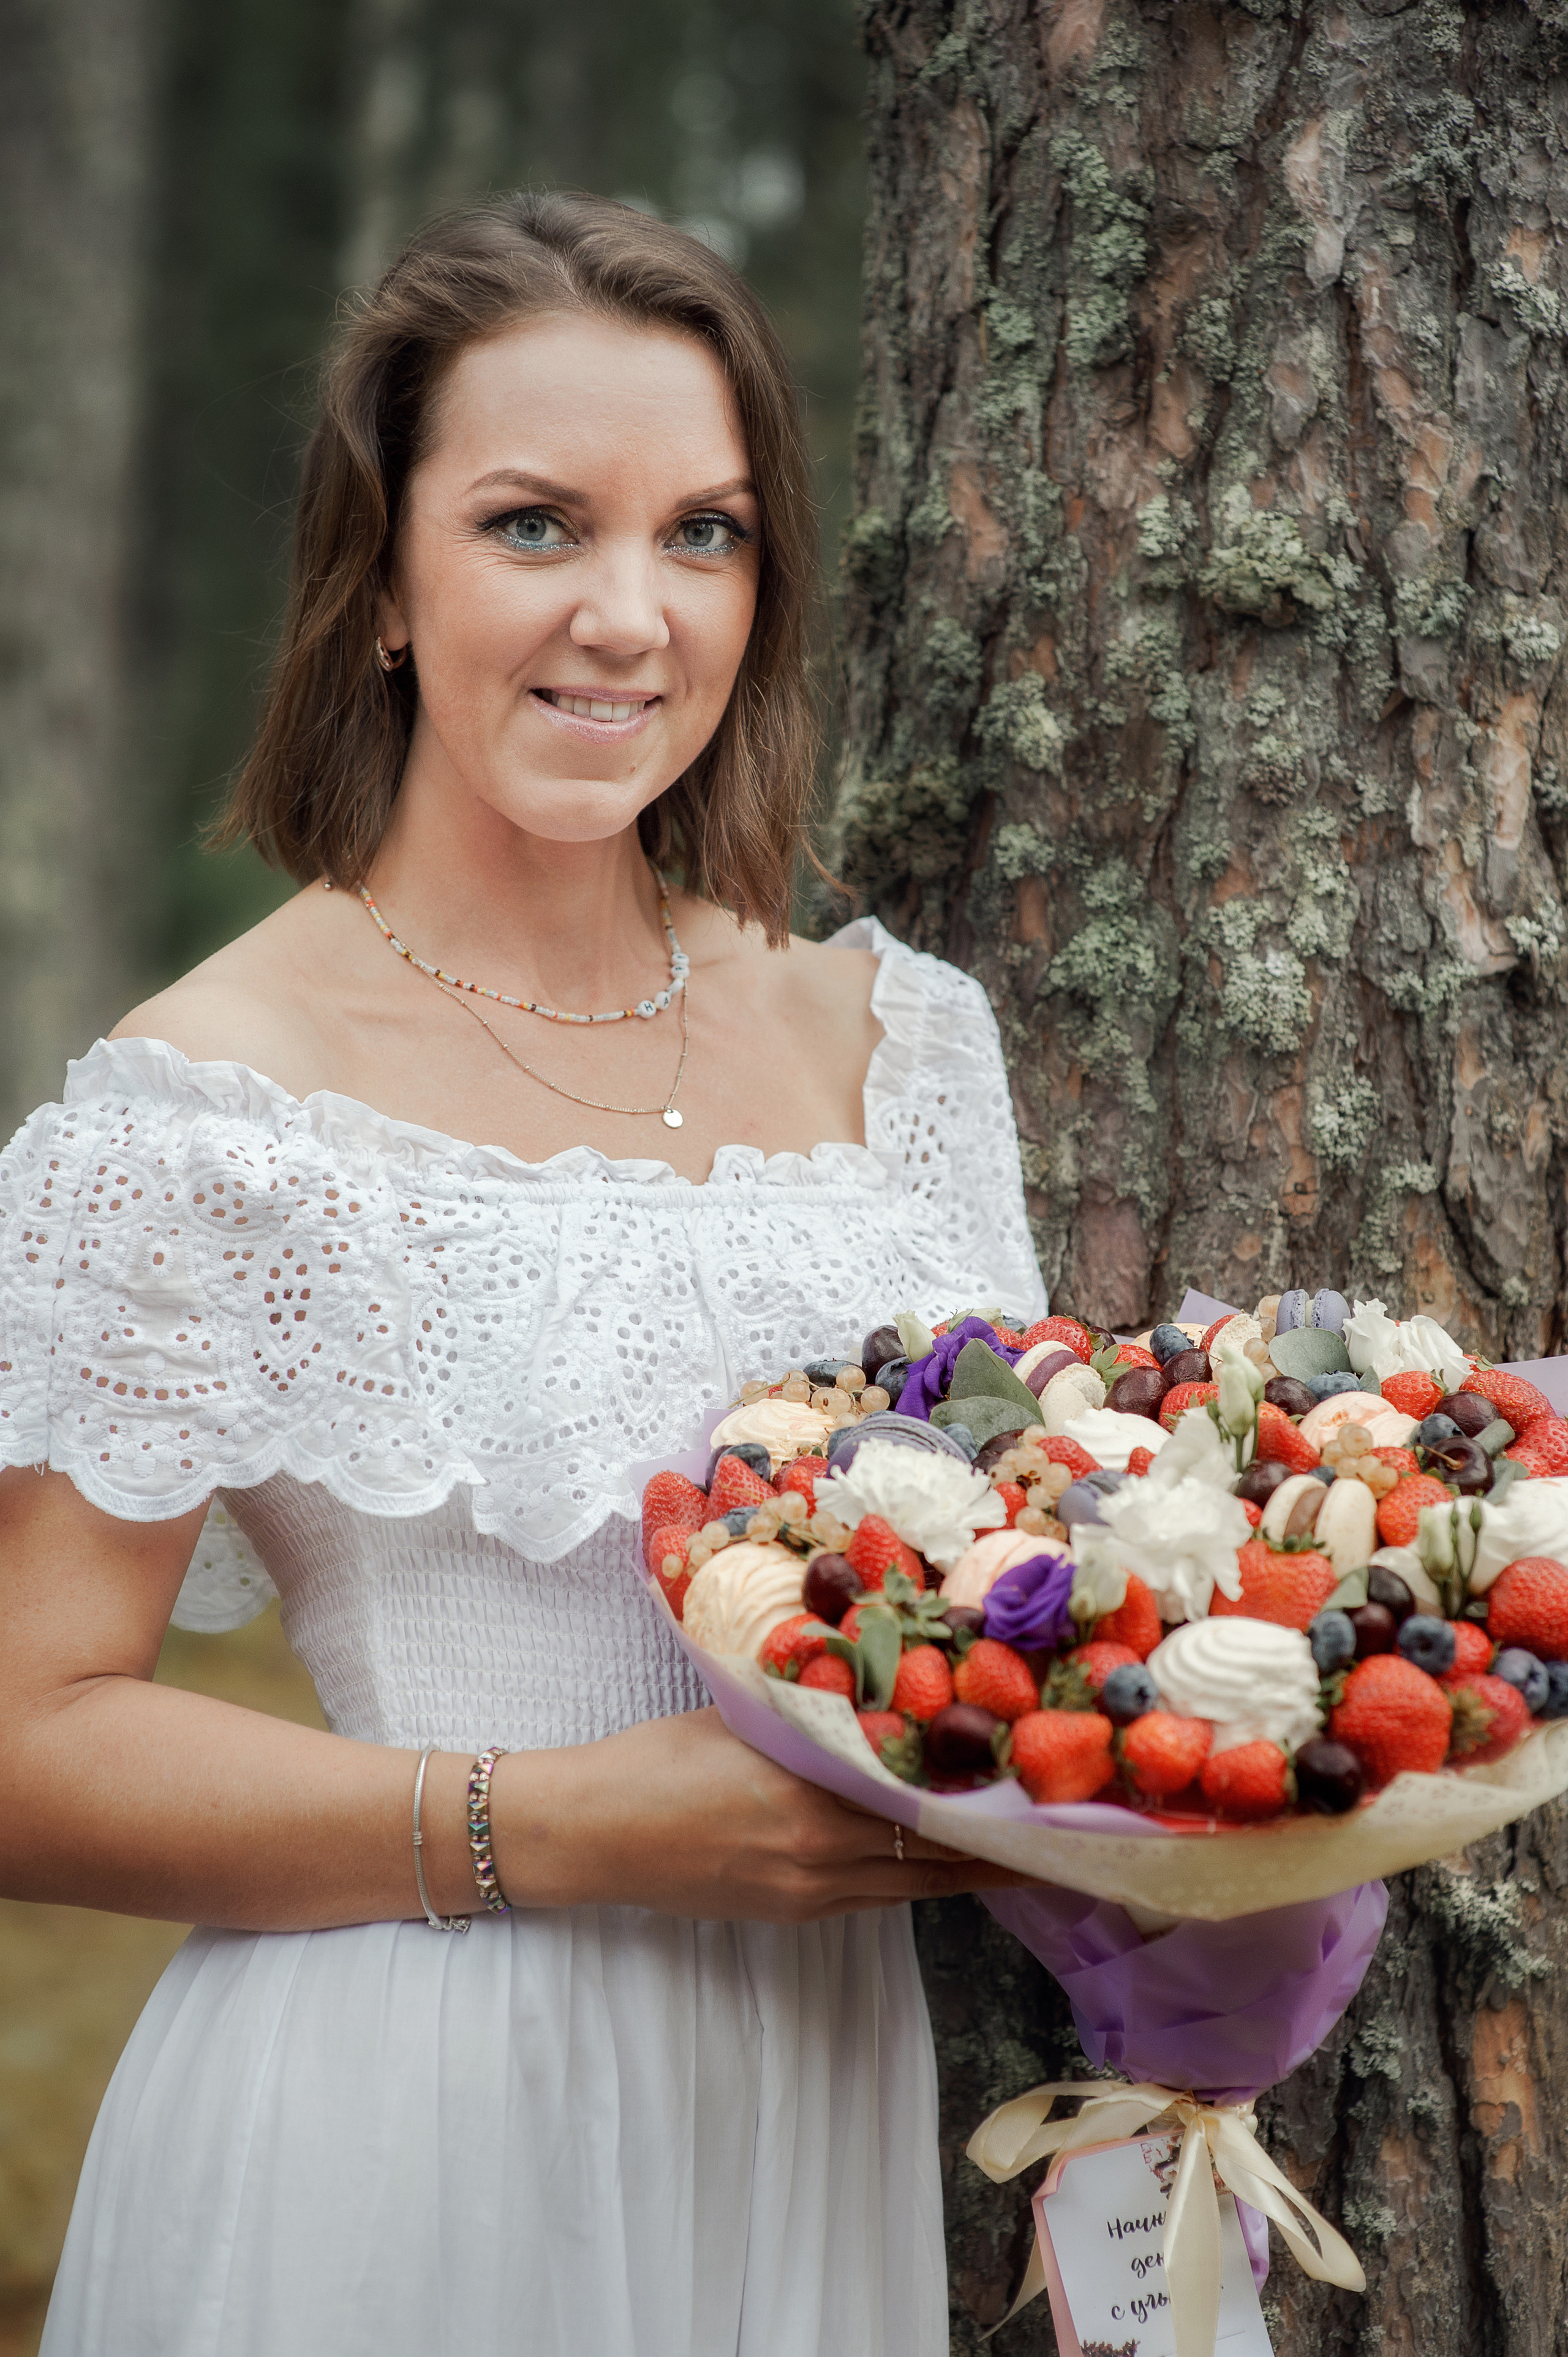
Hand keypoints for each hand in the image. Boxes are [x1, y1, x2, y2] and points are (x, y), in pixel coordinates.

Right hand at [489, 1707, 1040, 1922]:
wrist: (589, 1832)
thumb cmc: (656, 1758)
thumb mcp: (742, 1714)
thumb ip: (814, 1712)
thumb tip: (878, 1688)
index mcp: (808, 1793)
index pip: (922, 1797)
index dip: (985, 1792)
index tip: (1040, 1778)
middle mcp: (818, 1852)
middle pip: (935, 1853)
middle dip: (997, 1838)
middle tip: (1059, 1819)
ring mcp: (807, 1891)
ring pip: (915, 1883)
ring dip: (967, 1864)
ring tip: (1024, 1844)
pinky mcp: (792, 1913)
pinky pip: (877, 1896)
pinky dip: (917, 1876)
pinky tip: (945, 1860)